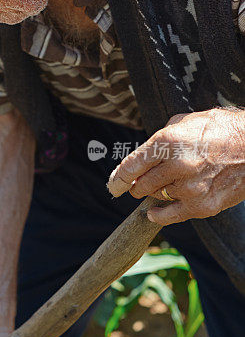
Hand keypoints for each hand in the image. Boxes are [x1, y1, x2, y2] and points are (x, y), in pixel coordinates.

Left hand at [107, 108, 244, 225]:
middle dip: (138, 184)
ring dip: (157, 192)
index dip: (118, 179)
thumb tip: (144, 154)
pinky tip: (153, 211)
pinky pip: (170, 215)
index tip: (113, 185)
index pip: (131, 166)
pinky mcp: (203, 205)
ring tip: (168, 184)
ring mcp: (190, 188)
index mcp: (168, 141)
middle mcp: (176, 165)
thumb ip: (162, 136)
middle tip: (143, 181)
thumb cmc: (221, 130)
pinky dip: (159, 214)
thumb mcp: (187, 121)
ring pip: (156, 196)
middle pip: (141, 184)